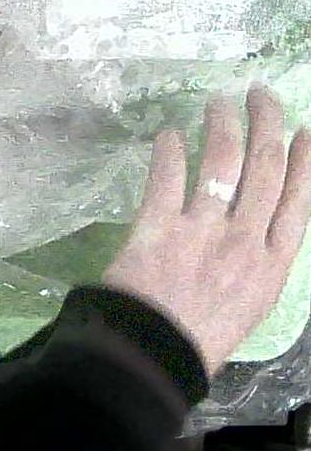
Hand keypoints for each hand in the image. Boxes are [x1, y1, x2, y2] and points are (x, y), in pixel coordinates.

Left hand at [104, 85, 310, 375]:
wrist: (154, 355)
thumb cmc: (202, 336)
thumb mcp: (252, 303)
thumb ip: (258, 263)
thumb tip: (259, 227)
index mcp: (273, 264)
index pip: (298, 200)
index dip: (304, 161)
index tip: (304, 130)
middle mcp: (245, 240)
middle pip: (265, 169)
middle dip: (266, 125)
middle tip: (260, 95)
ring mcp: (203, 231)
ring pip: (222, 163)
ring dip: (223, 125)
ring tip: (219, 101)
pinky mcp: (158, 228)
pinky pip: (168, 178)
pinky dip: (169, 151)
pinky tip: (168, 132)